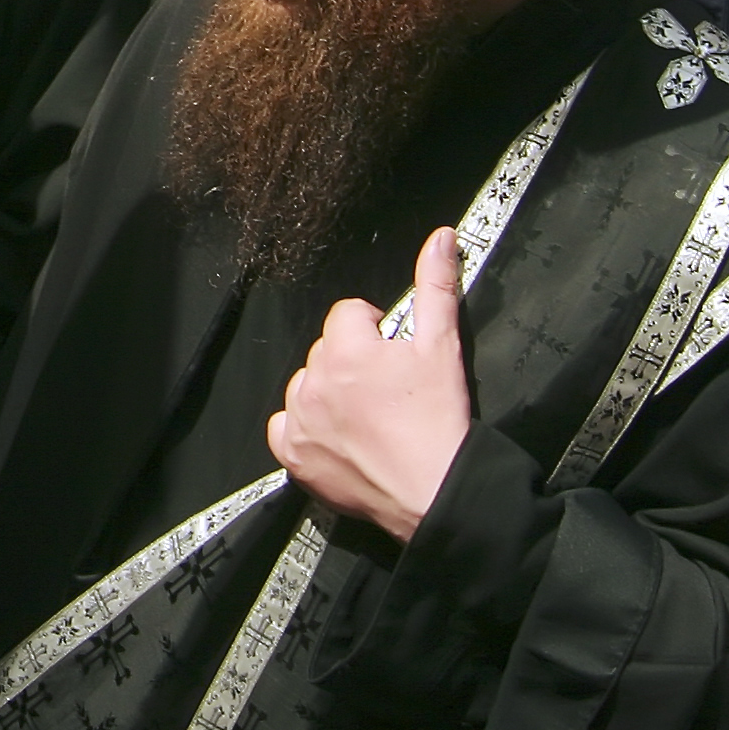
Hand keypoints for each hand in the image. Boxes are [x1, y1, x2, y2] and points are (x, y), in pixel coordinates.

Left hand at [267, 228, 472, 541]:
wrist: (438, 492)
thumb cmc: (442, 422)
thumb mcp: (444, 346)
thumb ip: (436, 286)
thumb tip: (440, 238)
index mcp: (344, 348)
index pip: (348, 315)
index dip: (375, 331)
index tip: (395, 354)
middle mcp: (313, 380)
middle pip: (326, 350)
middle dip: (352, 361)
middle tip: (387, 390)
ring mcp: (298, 419)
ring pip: (305, 385)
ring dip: (328, 393)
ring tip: (368, 417)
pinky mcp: (293, 456)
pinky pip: (284, 427)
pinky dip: (304, 429)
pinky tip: (337, 438)